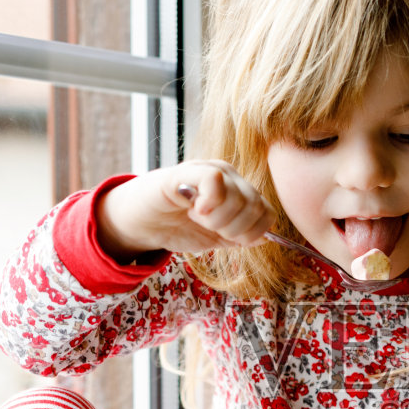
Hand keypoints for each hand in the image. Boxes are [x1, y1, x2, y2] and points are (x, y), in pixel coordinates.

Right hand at [96, 161, 274, 258]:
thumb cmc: (176, 226)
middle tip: (208, 227)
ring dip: (217, 220)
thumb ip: (240, 236)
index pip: (267, 213)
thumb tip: (263, 238)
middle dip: (233, 229)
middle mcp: (229, 177)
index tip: (227, 238)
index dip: (251, 233)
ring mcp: (209, 171)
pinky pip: (215, 180)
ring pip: (238, 197)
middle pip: (256, 207)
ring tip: (196, 217)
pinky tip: (194, 209)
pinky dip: (208, 203)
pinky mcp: (187, 171)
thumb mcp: (215, 236)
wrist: (141, 223)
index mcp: (238, 192)